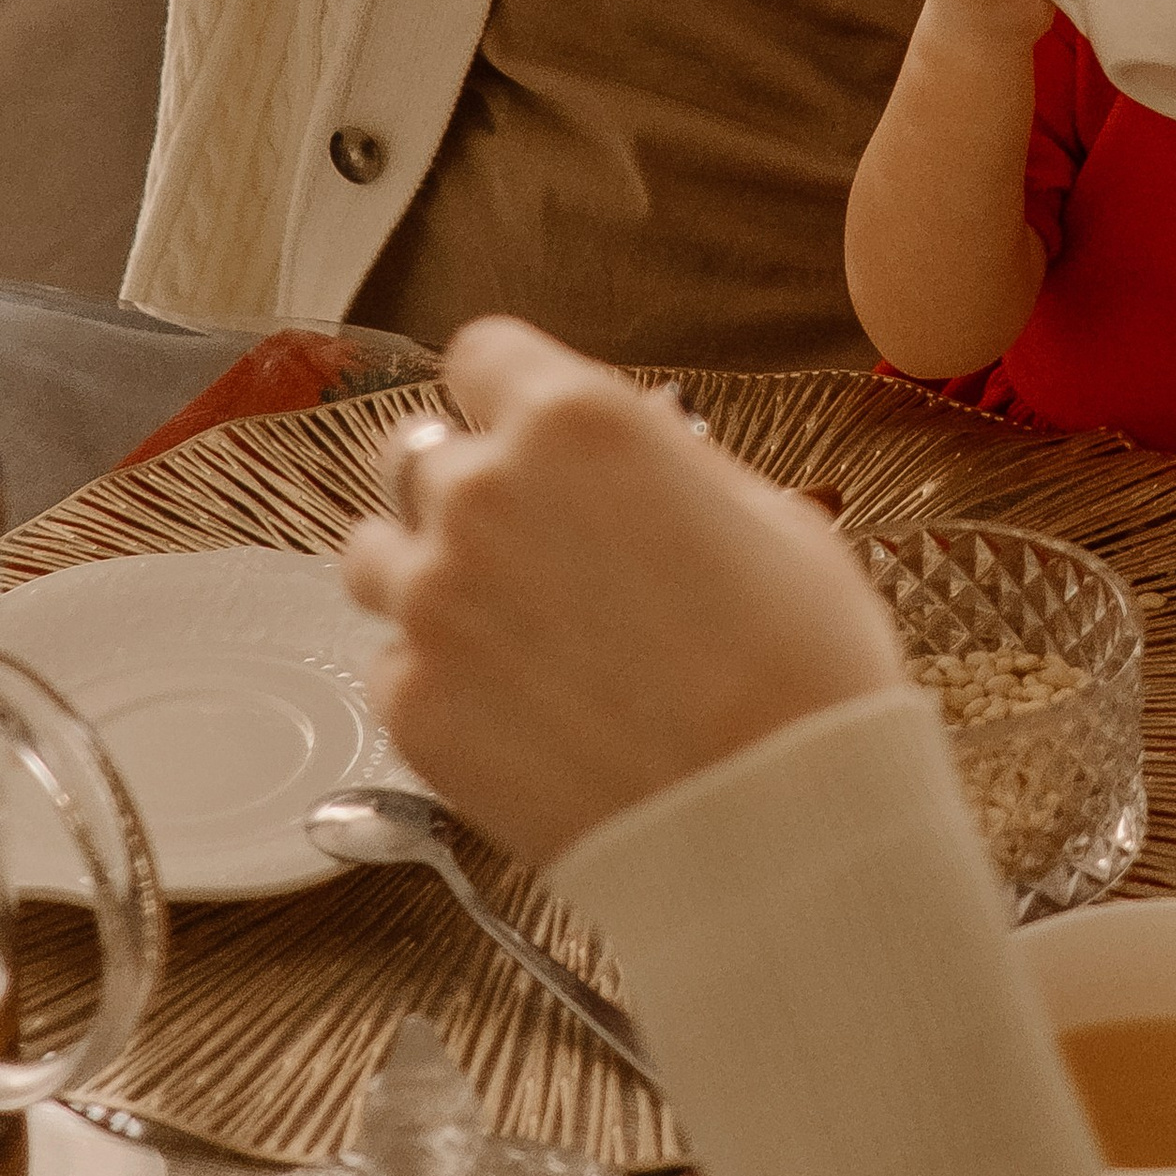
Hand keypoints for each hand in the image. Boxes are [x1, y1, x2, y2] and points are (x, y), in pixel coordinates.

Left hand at [341, 320, 905, 864]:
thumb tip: (639, 463)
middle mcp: (482, 494)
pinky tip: (520, 710)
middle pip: (416, 454)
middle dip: (467, 485)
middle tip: (530, 541)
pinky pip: (394, 666)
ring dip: (429, 574)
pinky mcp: (410, 704)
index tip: (526, 425)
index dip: (510, 392)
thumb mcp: (770, 517)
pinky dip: (441, 679)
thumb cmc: (800, 666)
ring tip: (508, 627)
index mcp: (577, 421)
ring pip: (376, 555)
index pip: (482, 354)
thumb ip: (670, 468)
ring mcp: (432, 603)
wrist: (774, 820)